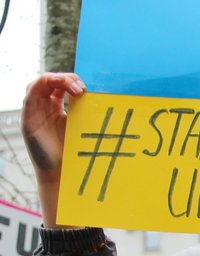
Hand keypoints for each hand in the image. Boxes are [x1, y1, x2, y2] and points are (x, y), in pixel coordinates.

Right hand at [22, 73, 84, 227]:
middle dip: (66, 78)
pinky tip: (57, 88)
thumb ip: (89, 111)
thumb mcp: (83, 125)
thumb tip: (113, 97)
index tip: (87, 89)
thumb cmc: (76, 150)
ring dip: (56, 79)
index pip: (60, 84)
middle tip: (82, 88)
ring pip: (38, 83)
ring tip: (73, 87)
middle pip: (49, 80)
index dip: (72, 80)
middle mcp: (43, 107)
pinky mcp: (27, 121)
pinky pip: (28, 97)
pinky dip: (41, 87)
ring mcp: (34, 113)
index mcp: (56, 107)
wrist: (65, 173)